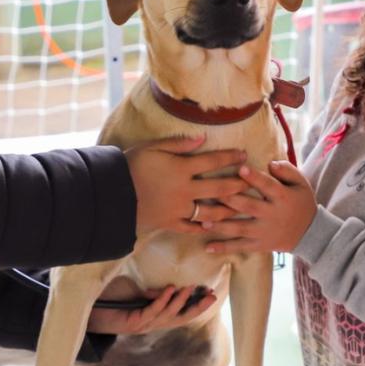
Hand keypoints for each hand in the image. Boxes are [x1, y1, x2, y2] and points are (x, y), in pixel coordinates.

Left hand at [86, 285, 216, 334]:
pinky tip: (171, 289)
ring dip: (180, 301)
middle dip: (197, 308)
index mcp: (154, 318)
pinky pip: (152, 311)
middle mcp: (151, 324)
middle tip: (212, 297)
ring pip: (168, 315)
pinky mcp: (133, 323)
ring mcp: (143, 325)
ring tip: (190, 288)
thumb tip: (170, 288)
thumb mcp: (136, 292)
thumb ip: (152, 293)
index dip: (196, 305)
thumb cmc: (110, 299)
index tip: (211, 295)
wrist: (88, 309)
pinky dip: (162, 300)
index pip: (180, 314)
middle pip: (180, 319)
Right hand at [124, 135, 249, 234]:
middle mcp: (185, 190)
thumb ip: (178, 143)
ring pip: (210, 211)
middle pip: (219, 188)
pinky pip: (191, 227)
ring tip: (239, 207)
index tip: (245, 155)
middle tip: (252, 182)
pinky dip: (202, 227)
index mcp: (182, 168)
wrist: (112, 194)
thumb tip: (202, 138)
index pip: (213, 161)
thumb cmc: (130, 166)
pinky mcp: (170, 223)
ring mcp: (179, 209)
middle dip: (238, 185)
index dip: (231, 157)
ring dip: (227, 209)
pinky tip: (212, 226)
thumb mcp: (152, 147)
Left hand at [201, 160, 317, 254]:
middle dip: (229, 199)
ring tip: (202, 222)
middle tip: (210, 192)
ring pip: (240, 228)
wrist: (309, 233)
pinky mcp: (259, 244)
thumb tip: (270, 163)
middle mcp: (271, 214)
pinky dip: (224, 248)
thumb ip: (287, 170)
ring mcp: (264, 231)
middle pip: (248, 206)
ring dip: (220, 225)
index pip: (267, 186)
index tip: (240, 168)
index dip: (254, 178)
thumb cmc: (301, 202)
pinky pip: (240, 246)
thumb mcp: (301, 183)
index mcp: (282, 197)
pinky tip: (207, 247)